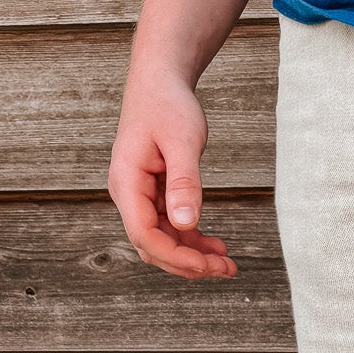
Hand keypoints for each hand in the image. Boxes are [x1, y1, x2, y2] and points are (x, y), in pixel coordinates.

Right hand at [108, 65, 236, 279]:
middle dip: (188, 263)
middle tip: (227, 270)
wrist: (160, 82)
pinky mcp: (153, 196)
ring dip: (193, 256)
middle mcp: (128, 194)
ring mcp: (139, 197)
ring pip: (162, 241)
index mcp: (126, 182)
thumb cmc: (168, 105)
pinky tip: (216, 246)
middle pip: (152, 246)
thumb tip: (186, 223)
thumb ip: (184, 182)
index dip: (176, 256)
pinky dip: (192, 240)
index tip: (208, 265)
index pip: (144, 235)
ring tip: (227, 263)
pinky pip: (170, 228)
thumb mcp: (182, 141)